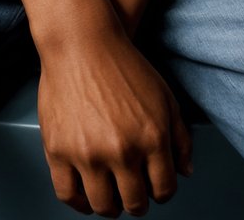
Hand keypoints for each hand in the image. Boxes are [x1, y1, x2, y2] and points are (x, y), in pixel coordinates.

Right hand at [36, 18, 193, 215]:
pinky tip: (85, 193)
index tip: (152, 187)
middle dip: (136, 201)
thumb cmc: (122, 64)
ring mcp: (88, 152)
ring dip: (109, 206)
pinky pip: (68, 194)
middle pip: (134, 203)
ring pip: (102, 206)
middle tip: (131, 193)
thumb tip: (185, 172)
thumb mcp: (164, 95)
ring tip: (109, 194)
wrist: (81, 41)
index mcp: (153, 138)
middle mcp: (122, 150)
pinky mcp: (59, 150)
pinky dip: (78, 202)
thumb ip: (181, 136)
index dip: (160, 192)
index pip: (164, 189)